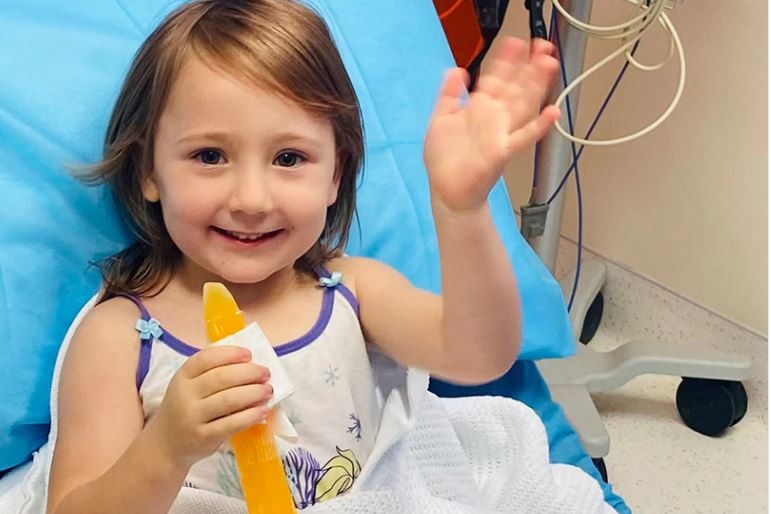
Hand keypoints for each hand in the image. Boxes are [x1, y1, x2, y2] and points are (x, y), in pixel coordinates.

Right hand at [146, 345, 272, 468]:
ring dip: (254, 393)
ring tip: (268, 390)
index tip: (249, 354)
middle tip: (265, 373)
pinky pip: (231, 423)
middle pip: (222, 377)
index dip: (230, 354)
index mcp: (183, 376)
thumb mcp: (189, 386)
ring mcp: (193, 417)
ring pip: (229, 399)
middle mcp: (185, 395)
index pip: (206, 358)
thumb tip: (250, 364)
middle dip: (249, 373)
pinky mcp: (203, 437)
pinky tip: (263, 411)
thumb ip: (212, 374)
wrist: (166, 444)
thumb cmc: (186, 408)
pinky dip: (250, 416)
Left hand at [423, 37, 560, 211]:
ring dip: (536, 86)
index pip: (496, 78)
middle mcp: (493, 118)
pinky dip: (538, 127)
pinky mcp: (501, 152)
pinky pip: (523, 137)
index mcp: (479, 108)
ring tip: (549, 65)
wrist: (447, 190)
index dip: (505, 61)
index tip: (515, 42)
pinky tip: (552, 113)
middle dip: (527, 66)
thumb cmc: (445, 159)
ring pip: (522, 105)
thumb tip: (457, 70)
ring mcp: (500, 134)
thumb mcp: (441, 120)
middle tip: (541, 45)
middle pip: (514, 87)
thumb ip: (448, 95)